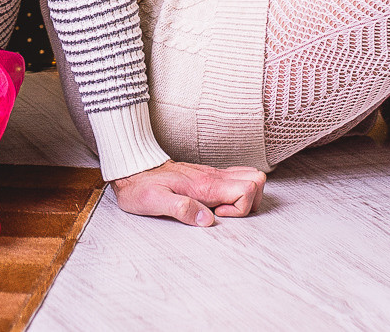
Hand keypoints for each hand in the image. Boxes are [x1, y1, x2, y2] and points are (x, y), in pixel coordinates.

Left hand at [110, 159, 265, 227]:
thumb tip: (206, 220)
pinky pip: (235, 179)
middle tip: (224, 214)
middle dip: (251, 202)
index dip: (241, 208)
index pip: (248, 188)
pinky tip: (217, 204)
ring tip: (221, 210)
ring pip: (249, 178)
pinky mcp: (207, 176)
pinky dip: (236, 193)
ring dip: (245, 197)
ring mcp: (212, 175)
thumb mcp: (155, 202)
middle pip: (257, 179)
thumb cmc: (141, 187)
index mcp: (205, 184)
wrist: (133, 169)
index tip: (218, 215)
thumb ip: (182, 209)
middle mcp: (213, 177)